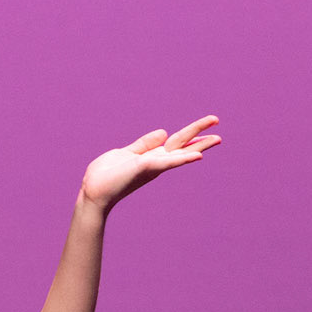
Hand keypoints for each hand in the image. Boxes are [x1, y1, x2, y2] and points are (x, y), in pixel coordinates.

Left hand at [80, 116, 221, 212]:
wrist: (93, 191)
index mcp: (151, 156)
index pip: (176, 141)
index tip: (209, 123)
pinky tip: (197, 156)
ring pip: (180, 152)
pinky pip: (168, 162)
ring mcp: (153, 165)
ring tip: (218, 138)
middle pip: (182, 144)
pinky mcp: (146, 167)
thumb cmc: (106, 175)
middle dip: (201, 134)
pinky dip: (183, 159)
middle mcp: (156, 162)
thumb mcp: (126, 153)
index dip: (192, 132)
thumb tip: (164, 132)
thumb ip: (144, 144)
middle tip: (218, 120)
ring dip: (199, 145)